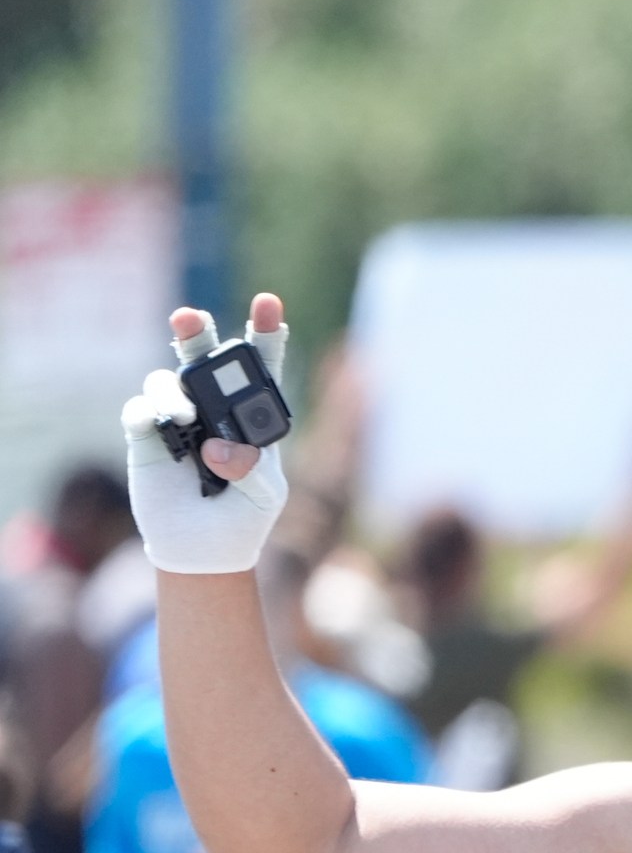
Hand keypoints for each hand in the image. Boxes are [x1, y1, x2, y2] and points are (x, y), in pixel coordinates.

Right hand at [123, 292, 290, 573]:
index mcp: (251, 414)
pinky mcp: (147, 436)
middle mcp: (213, 407)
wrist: (205, 549)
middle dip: (195, 329)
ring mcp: (178, 417)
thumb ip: (251, 468)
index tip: (268, 303)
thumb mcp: (264, 494)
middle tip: (188, 317)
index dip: (265, 331)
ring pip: (168, 379)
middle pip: (204, 355)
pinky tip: (168, 426)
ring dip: (174, 391)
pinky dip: (153, 412)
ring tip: (186, 418)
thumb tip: (212, 446)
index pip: (261, 364)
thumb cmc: (244, 518)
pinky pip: (141, 409)